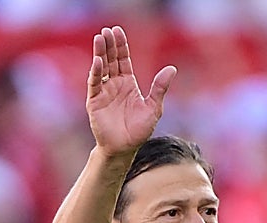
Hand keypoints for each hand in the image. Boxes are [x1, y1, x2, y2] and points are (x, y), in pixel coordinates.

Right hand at [85, 25, 176, 155]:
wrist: (125, 148)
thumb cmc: (139, 130)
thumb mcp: (153, 108)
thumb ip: (160, 88)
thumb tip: (172, 68)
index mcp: (128, 84)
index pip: (123, 60)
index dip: (121, 46)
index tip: (118, 31)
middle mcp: (115, 85)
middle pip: (111, 60)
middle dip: (109, 45)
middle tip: (107, 30)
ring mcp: (104, 92)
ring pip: (101, 68)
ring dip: (100, 53)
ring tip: (99, 38)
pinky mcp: (94, 101)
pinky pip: (95, 83)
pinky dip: (96, 72)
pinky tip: (98, 61)